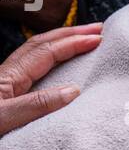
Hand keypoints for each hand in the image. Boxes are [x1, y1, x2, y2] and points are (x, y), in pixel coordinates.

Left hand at [0, 22, 101, 136]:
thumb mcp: (5, 120)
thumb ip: (37, 105)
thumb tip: (73, 91)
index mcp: (9, 77)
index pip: (47, 52)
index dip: (73, 43)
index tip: (97, 39)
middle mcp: (8, 74)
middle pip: (42, 43)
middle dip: (71, 33)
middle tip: (98, 29)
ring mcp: (6, 81)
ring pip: (36, 50)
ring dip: (62, 40)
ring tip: (83, 38)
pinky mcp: (6, 91)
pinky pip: (33, 63)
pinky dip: (51, 55)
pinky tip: (59, 61)